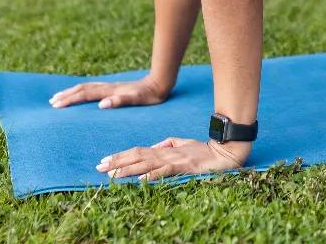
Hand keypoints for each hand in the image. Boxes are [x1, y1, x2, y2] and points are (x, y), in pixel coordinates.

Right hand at [49, 75, 168, 109]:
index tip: (56, 104)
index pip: (85, 94)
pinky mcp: (115, 89)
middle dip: (67, 95)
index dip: (70, 99)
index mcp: (110, 91)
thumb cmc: (149, 95)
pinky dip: (83, 91)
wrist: (160, 83)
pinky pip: (94, 89)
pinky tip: (83, 94)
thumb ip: (120, 101)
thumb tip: (102, 104)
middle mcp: (108, 87)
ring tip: (61, 96)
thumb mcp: (136, 100)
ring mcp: (111, 87)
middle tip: (52, 101)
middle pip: (83, 89)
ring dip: (73, 91)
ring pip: (87, 87)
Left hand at [97, 136, 250, 180]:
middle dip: (118, 162)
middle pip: (137, 156)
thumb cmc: (205, 151)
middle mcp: (167, 153)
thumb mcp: (183, 144)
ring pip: (147, 163)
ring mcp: (175, 159)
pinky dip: (153, 175)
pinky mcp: (185, 167)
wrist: (226, 152)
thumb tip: (153, 147)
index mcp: (165, 149)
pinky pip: (166, 171)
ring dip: (129, 169)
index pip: (138, 151)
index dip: (121, 156)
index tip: (105, 161)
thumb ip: (168, 144)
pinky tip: (141, 180)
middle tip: (99, 167)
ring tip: (112, 174)